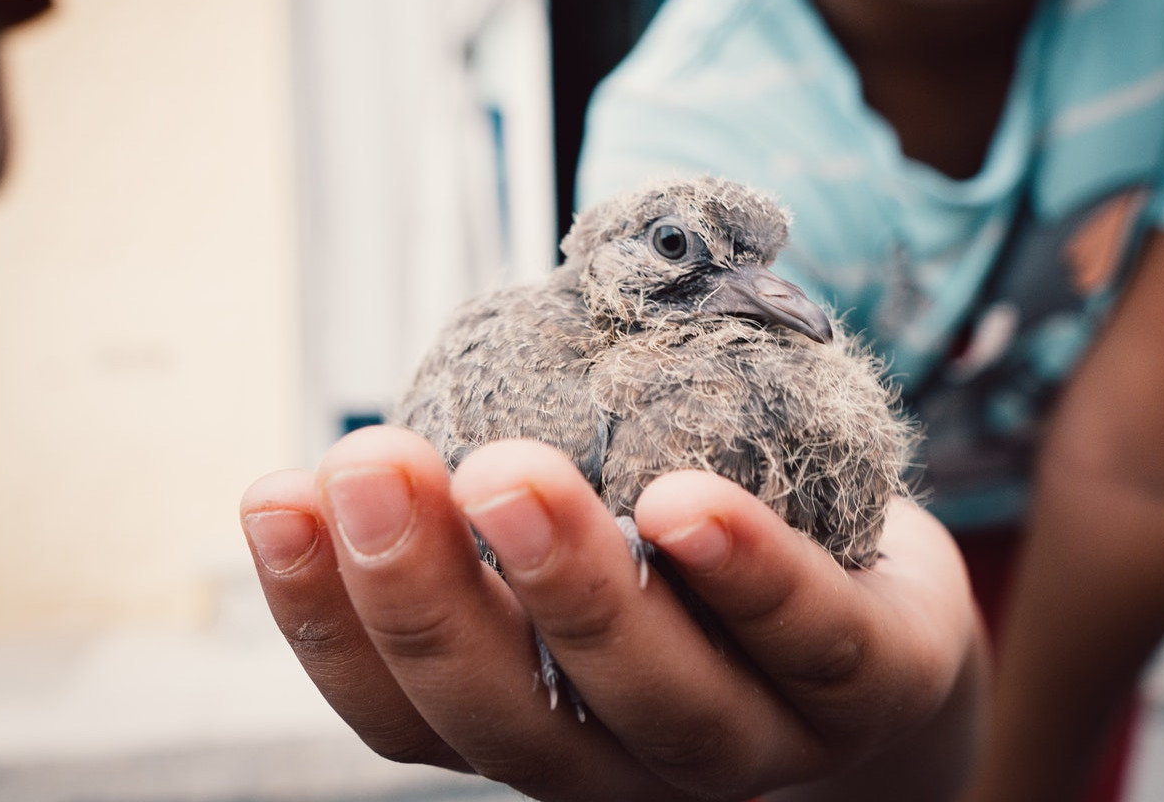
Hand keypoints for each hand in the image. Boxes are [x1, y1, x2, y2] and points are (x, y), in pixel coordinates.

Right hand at [240, 425, 983, 800]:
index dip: (328, 618)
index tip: (277, 496)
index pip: (408, 713)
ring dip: (569, 589)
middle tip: (373, 468)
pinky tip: (682, 503)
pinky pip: (813, 641)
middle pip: (513, 722)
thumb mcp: (585, 544)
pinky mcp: (877, 686)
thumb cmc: (699, 577)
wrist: (886, 646)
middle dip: (429, 599)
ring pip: (658, 699)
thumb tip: (390, 400)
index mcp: (543, 730)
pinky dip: (746, 575)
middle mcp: (632, 763)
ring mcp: (761, 741)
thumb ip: (499, 506)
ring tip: (506, 476)